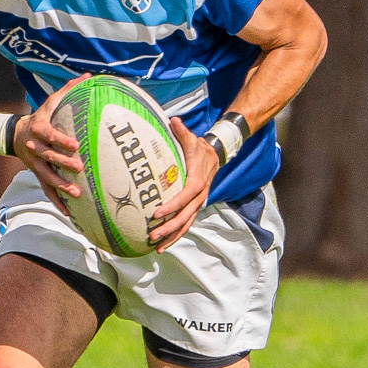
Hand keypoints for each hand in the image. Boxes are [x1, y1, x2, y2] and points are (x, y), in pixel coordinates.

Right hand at [17, 75, 89, 214]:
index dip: (61, 140)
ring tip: (76, 194)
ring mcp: (35, 164)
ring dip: (61, 187)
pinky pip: (47, 190)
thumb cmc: (39, 116)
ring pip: (47, 177)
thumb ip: (68, 90)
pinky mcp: (37, 174)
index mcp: (39, 130)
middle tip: (80, 168)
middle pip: (49, 157)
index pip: (50, 135)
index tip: (74, 144)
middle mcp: (35, 148)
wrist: (13, 134)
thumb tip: (88, 76)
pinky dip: (57, 201)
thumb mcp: (50, 102)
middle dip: (63, 164)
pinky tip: (69, 213)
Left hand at [148, 117, 218, 250]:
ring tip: (157, 246)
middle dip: (169, 228)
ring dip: (172, 236)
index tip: (156, 213)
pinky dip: (176, 235)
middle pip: (185, 216)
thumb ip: (182, 132)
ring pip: (186, 224)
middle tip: (152, 235)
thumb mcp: (192, 139)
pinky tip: (164, 243)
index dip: (172, 206)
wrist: (215, 156)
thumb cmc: (199, 148)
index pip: (184, 196)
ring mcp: (198, 203)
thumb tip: (173, 120)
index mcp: (197, 181)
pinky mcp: (194, 207)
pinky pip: (186, 223)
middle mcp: (199, 195)